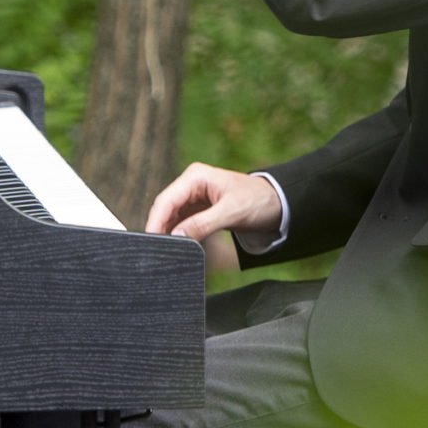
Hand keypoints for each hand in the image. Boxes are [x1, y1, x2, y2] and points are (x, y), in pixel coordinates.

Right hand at [145, 162, 276, 269]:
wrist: (276, 204)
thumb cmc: (257, 201)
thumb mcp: (231, 213)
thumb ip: (203, 224)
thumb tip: (177, 236)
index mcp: (195, 176)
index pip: (167, 199)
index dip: (156, 220)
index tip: (151, 240)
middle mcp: (191, 183)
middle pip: (165, 207)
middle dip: (159, 227)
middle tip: (155, 250)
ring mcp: (193, 195)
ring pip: (170, 215)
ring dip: (166, 231)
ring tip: (163, 250)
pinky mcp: (198, 208)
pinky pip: (180, 221)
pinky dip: (177, 233)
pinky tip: (175, 245)